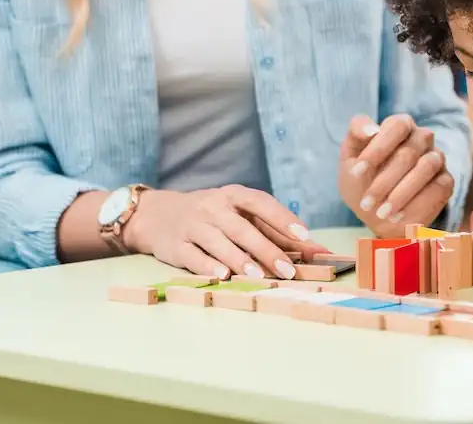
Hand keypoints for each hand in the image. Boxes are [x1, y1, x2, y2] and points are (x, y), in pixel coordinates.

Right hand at [124, 186, 329, 279]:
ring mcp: (193, 225)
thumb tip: (316, 249)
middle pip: (243, 228)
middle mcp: (212, 206)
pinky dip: (208, 266)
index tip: (304, 236)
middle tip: (287, 270)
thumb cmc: (212, 217)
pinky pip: (194, 256)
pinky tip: (223, 276)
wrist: (157, 215)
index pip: (261, 202)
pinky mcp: (176, 245)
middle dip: (266, 249)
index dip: (283, 218)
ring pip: (219, 242)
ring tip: (259, 276)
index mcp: (233, 195)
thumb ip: (273, 231)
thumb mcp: (238, 214)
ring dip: (240, 260)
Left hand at [339, 114, 452, 235]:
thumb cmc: (362, 180)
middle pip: (409, 152)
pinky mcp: (446, 181)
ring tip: (382, 213)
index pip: (397, 125)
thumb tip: (372, 129)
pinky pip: (439, 187)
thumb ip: (355, 134)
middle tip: (366, 203)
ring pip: (426, 167)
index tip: (356, 172)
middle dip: (384, 181)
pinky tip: (397, 216)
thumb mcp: (350, 158)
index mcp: (400, 126)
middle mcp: (422, 138)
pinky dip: (415, 204)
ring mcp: (437, 158)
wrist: (376, 213)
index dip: (377, 148)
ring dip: (401, 194)